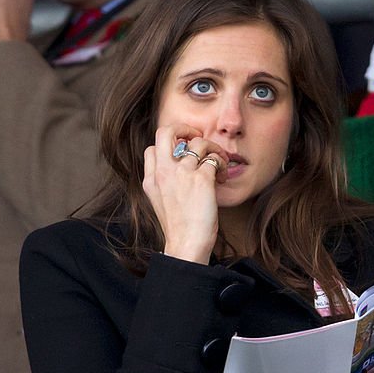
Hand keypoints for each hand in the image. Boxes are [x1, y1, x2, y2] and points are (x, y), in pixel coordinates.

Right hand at [142, 124, 228, 264]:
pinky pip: (214, 158)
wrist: (187, 244)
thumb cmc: (180, 227)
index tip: (184, 153)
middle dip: (184, 128)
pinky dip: (222, 164)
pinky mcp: (201, 178)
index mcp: (151, 179)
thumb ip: (165, 183)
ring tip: (219, 162)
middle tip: (197, 137)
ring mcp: (182, 173)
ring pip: (199, 141)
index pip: (152, 148)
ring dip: (214, 148)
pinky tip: (223, 176)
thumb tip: (180, 167)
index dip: (170, 145)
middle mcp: (163, 172)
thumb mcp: (161, 202)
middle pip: (166, 131)